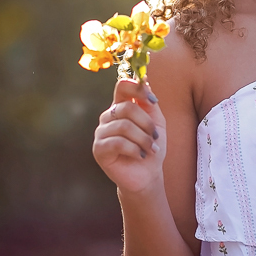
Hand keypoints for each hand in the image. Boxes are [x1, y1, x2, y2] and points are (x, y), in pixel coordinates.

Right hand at [92, 78, 166, 194]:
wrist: (147, 175)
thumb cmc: (151, 147)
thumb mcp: (156, 122)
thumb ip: (149, 102)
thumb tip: (145, 80)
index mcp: (120, 107)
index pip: (122, 86)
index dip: (137, 88)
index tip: (153, 101)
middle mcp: (108, 117)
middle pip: (127, 108)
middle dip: (147, 124)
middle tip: (155, 137)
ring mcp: (101, 132)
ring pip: (124, 126)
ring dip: (143, 139)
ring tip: (150, 149)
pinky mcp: (98, 149)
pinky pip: (118, 142)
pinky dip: (135, 149)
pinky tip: (140, 156)